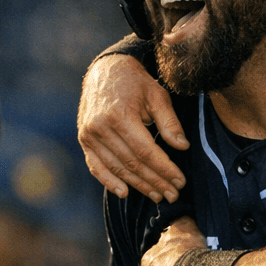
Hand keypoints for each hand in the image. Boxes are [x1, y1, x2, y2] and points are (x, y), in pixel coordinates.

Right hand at [78, 53, 187, 202]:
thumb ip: (169, 122)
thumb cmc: (135, 83)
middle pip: (132, 163)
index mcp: (120, 115)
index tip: (180, 181)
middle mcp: (101, 127)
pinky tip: (125, 192)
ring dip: (138, 185)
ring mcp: (89, 135)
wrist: (105, 70)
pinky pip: (96, 166)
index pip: (146, 151)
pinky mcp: (84, 139)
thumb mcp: (157, 95)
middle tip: (172, 194)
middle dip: (155, 181)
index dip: (164, 169)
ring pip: (117, 168)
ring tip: (157, 195)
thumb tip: (182, 147)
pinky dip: (109, 182)